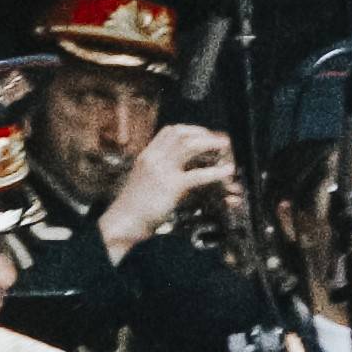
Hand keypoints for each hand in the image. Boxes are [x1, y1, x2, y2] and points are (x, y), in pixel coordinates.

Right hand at [101, 121, 237, 255]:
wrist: (124, 222)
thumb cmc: (137, 204)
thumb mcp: (146, 179)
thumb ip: (163, 168)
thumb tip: (188, 164)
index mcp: (147, 156)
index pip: (170, 131)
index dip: (192, 130)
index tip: (207, 135)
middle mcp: (153, 159)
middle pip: (181, 133)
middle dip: (204, 133)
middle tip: (221, 140)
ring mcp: (161, 171)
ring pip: (189, 146)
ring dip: (211, 144)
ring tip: (226, 147)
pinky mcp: (170, 186)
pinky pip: (198, 174)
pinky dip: (216, 171)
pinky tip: (227, 171)